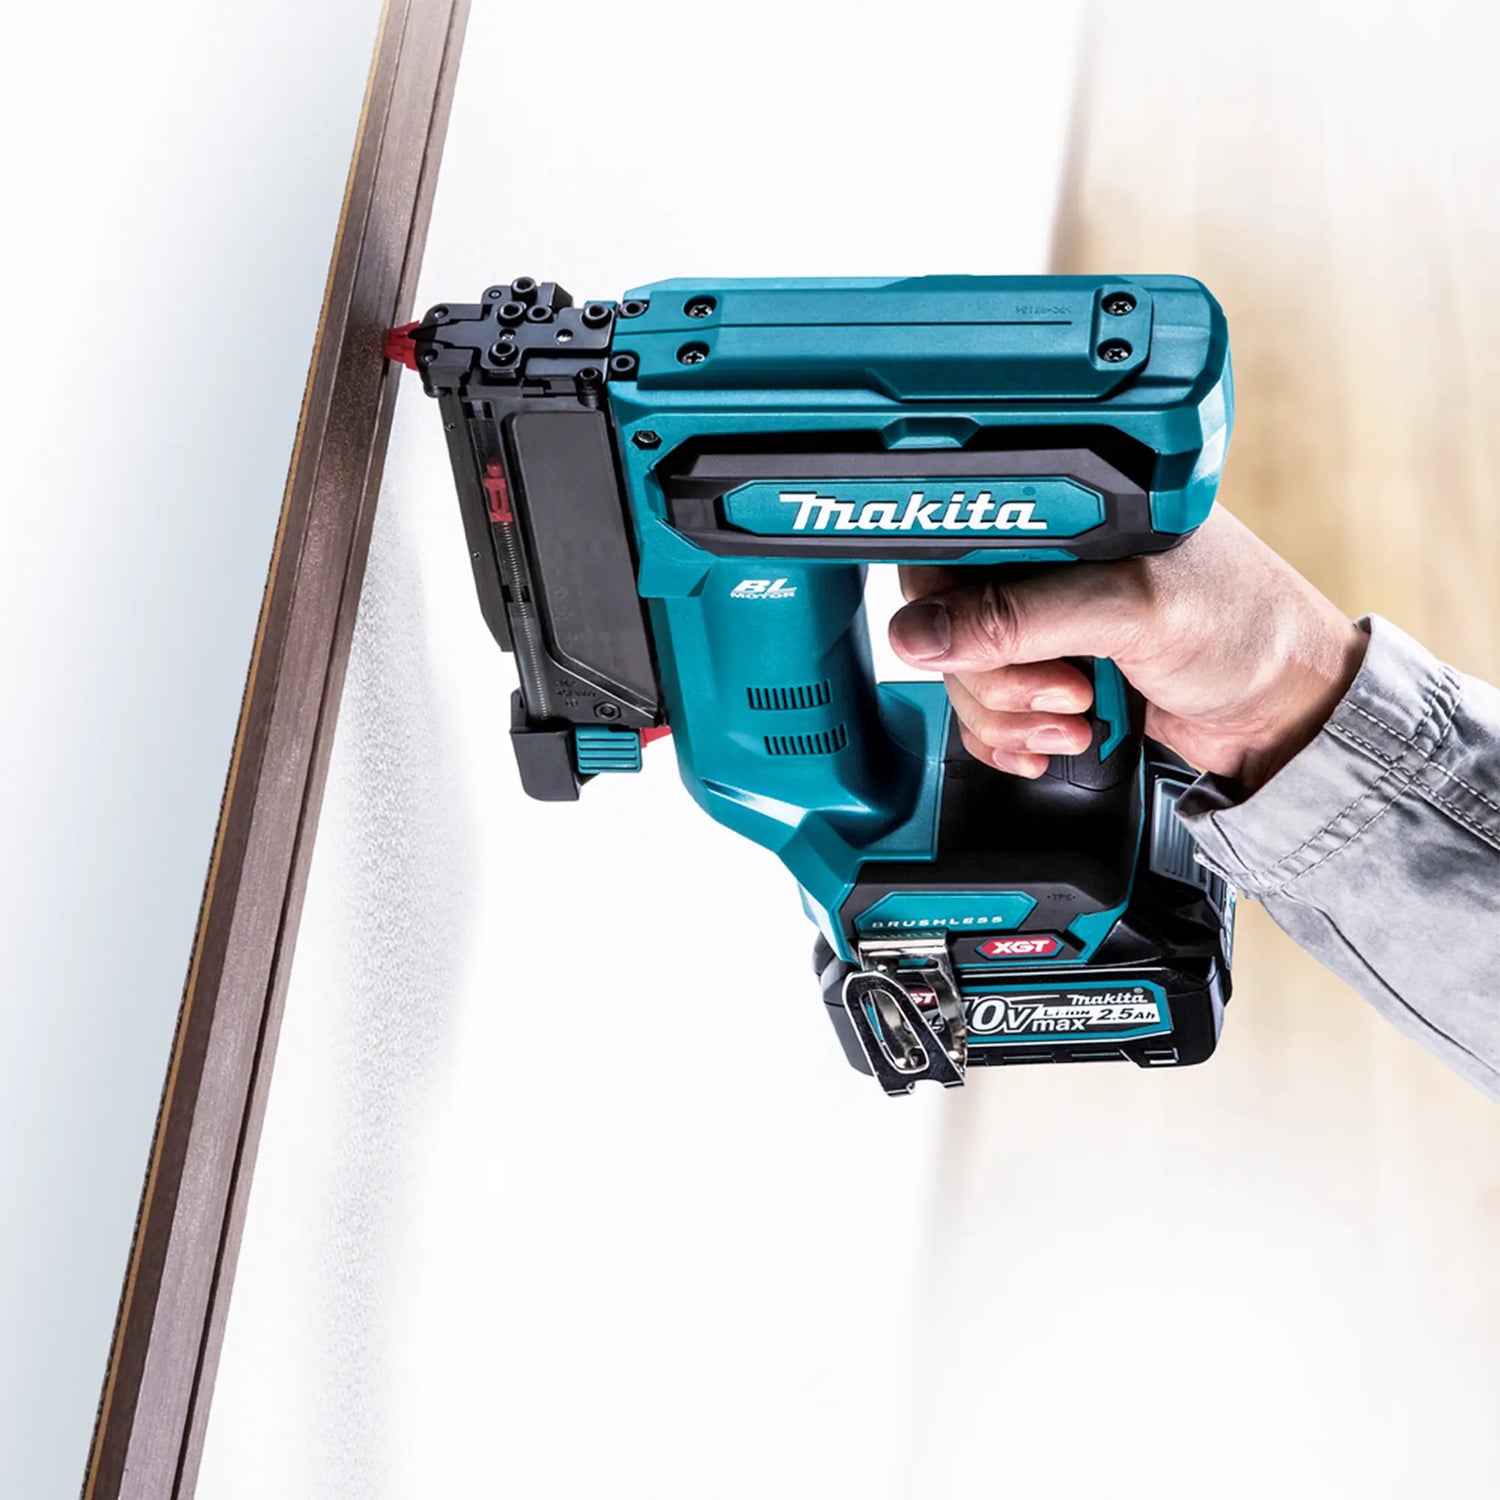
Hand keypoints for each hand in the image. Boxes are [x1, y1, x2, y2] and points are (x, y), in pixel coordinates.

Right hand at [887, 507, 1368, 787]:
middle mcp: (1049, 558)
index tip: (975, 642)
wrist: (1290, 716)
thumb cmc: (1248, 631)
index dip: (948, 599)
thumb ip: (1020, 617)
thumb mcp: (1131, 611)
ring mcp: (1048, 622)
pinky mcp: (1050, 673)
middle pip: (949, 619)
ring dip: (1009, 715)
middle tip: (1062, 689)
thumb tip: (919, 634)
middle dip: (996, 675)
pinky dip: (1009, 737)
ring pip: (963, 673)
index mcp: (1068, 506)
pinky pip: (985, 710)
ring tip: (1077, 719)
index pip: (956, 539)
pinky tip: (1054, 742)